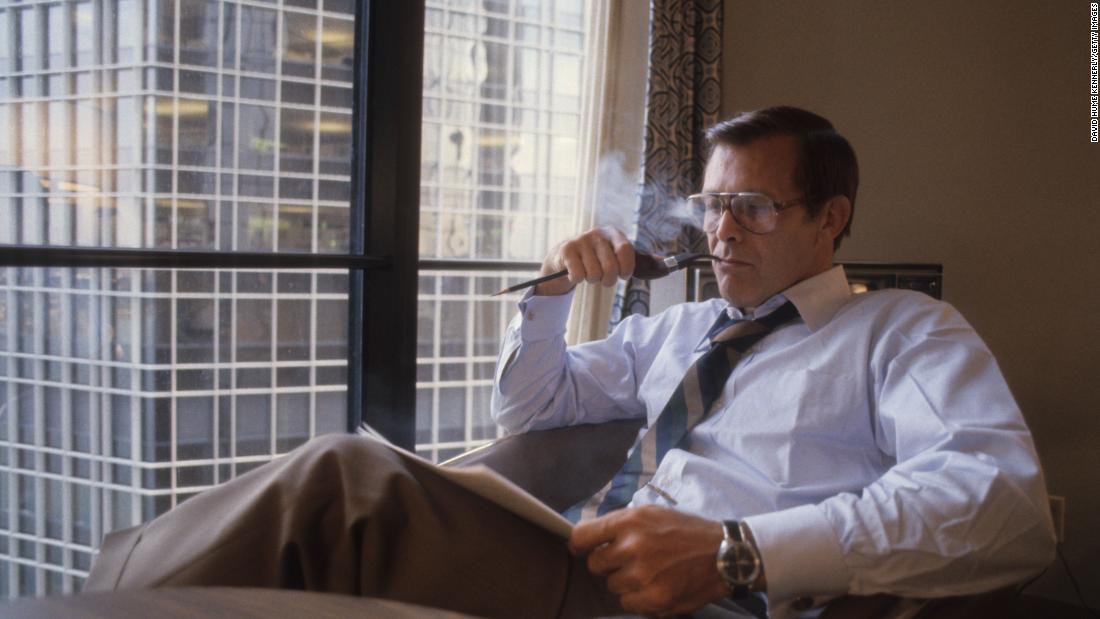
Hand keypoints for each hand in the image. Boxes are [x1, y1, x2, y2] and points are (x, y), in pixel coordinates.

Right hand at [534, 227, 634, 295]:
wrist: (565, 256)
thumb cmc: (597, 259)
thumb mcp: (616, 255)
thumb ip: (639, 259)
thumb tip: (662, 261)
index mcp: (613, 233)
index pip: (626, 250)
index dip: (626, 268)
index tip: (623, 275)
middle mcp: (597, 233)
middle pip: (610, 267)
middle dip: (608, 280)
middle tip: (603, 278)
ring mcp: (581, 240)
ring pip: (594, 274)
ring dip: (592, 280)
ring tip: (588, 272)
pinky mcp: (567, 249)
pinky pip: (578, 275)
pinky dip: (578, 279)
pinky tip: (576, 272)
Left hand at [568, 505, 728, 615]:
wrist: (724, 554)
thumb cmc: (686, 531)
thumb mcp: (653, 513)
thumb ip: (621, 524)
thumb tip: (590, 537)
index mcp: (629, 521)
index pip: (581, 536)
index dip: (578, 545)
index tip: (581, 549)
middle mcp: (632, 547)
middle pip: (594, 565)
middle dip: (607, 565)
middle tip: (627, 561)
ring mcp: (643, 575)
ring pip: (612, 586)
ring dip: (625, 582)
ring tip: (649, 572)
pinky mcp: (654, 599)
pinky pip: (627, 604)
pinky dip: (638, 598)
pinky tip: (656, 586)